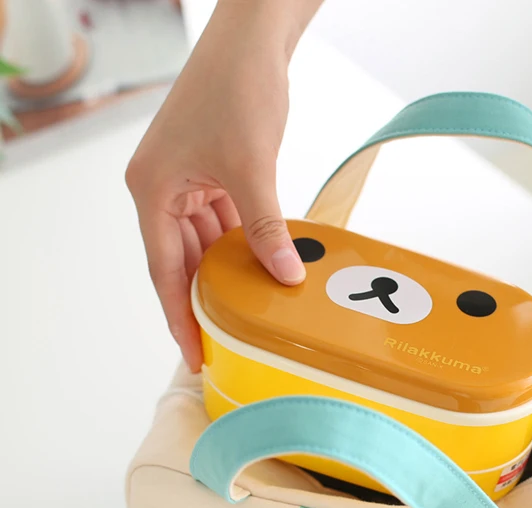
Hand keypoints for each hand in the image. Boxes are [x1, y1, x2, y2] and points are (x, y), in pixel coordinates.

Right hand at [126, 0, 320, 370]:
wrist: (252, 40)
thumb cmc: (236, 90)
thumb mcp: (251, 169)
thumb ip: (265, 228)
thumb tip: (285, 276)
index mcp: (153, 191)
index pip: (166, 271)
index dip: (180, 315)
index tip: (193, 352)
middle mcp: (162, 190)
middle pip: (183, 261)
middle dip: (204, 299)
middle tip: (225, 341)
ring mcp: (187, 181)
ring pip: (206, 244)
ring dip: (227, 273)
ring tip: (246, 313)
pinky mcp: (212, 172)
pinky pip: (224, 222)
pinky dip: (243, 244)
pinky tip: (262, 267)